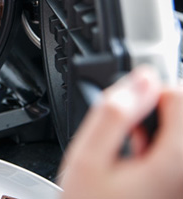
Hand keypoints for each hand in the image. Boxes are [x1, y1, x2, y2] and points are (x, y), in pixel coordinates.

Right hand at [59, 66, 182, 198]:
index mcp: (176, 159)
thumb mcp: (87, 158)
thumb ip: (113, 113)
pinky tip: (145, 169)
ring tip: (136, 157)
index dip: (146, 95)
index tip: (126, 115)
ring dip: (160, 134)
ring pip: (179, 132)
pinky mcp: (177, 184)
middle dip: (155, 115)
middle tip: (130, 139)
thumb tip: (139, 78)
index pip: (178, 93)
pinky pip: (176, 153)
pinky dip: (163, 152)